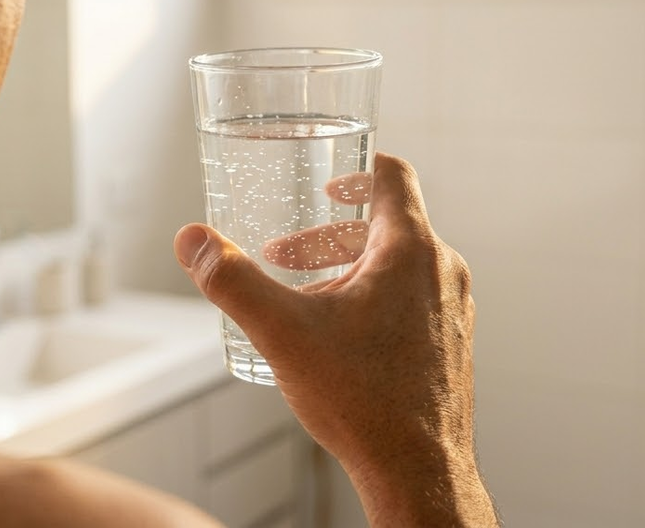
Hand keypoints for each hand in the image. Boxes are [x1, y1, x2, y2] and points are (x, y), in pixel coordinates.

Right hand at [173, 154, 496, 525]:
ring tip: (303, 302)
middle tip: (284, 258)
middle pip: (385, 228)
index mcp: (411, 250)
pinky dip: (374, 302)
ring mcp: (454, 311)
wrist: (419, 473)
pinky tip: (338, 341)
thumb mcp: (282, 332)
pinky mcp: (452, 346)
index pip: (393, 177)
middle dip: (327, 239)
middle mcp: (444, 272)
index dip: (356, 171)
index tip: (326, 185)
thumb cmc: (363, 400)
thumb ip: (232, 280)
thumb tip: (191, 240)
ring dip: (348, 272)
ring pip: (398, 269)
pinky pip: (413, 303)